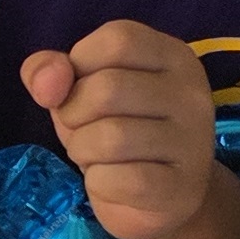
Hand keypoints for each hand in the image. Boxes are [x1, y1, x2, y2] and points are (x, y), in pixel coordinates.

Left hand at [22, 21, 239, 238]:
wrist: (160, 199)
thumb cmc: (117, 130)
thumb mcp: (78, 90)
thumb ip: (50, 71)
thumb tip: (46, 83)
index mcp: (174, 56)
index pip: (117, 39)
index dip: (81, 64)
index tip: (82, 88)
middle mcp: (192, 93)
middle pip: (108, 89)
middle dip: (73, 114)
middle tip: (86, 131)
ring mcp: (193, 142)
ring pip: (110, 137)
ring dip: (82, 150)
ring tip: (98, 158)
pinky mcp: (181, 188)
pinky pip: (116, 179)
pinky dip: (97, 183)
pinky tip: (112, 184)